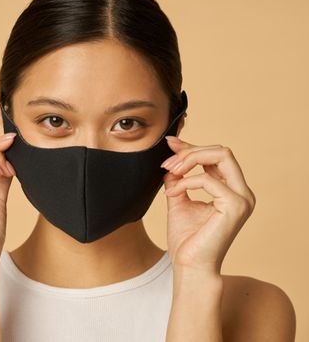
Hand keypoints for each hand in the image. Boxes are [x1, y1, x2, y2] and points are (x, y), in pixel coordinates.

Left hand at [161, 136, 255, 274]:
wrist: (189, 266)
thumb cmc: (186, 239)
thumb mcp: (179, 200)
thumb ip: (178, 179)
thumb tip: (171, 158)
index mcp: (231, 190)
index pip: (216, 157)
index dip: (192, 147)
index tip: (170, 144)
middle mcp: (242, 193)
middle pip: (222, 151)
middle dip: (191, 151)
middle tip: (167, 162)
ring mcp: (242, 199)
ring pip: (221, 156)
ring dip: (189, 160)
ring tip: (168, 172)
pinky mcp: (235, 206)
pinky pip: (208, 179)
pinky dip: (186, 182)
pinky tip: (172, 192)